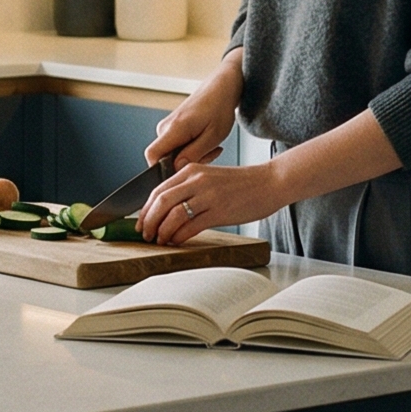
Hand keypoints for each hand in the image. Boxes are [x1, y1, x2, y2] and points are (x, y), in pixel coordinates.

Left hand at [138, 159, 284, 243]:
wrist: (270, 182)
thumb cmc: (242, 184)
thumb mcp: (210, 177)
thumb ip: (190, 188)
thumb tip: (168, 210)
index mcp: (192, 170)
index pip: (158, 189)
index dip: (145, 209)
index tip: (140, 222)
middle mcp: (197, 180)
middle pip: (161, 201)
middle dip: (148, 221)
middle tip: (145, 234)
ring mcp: (208, 195)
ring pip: (173, 215)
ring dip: (162, 231)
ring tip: (159, 240)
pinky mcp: (219, 211)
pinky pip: (191, 226)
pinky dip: (179, 236)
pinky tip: (176, 241)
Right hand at [145, 52, 244, 171]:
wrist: (221, 88)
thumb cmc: (219, 108)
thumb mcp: (213, 136)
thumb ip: (193, 155)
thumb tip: (176, 169)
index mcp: (174, 128)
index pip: (152, 155)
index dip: (163, 169)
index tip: (183, 171)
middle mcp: (165, 127)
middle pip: (164, 157)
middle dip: (185, 163)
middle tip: (209, 154)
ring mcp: (167, 126)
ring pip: (172, 153)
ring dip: (192, 156)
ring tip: (211, 146)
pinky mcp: (172, 127)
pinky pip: (176, 146)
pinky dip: (191, 149)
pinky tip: (206, 142)